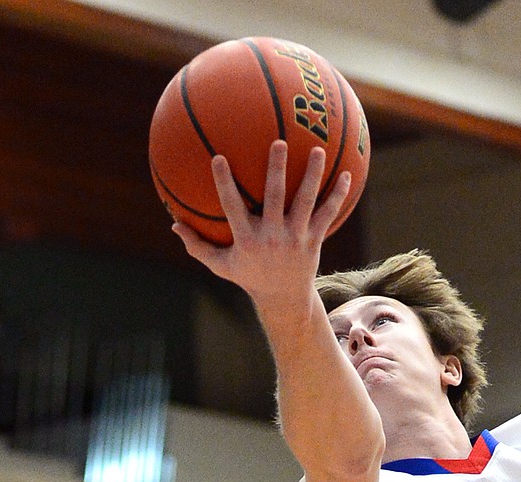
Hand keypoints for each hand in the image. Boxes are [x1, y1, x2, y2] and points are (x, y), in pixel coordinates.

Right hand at [171, 140, 351, 309]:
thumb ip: (198, 245)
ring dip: (312, 175)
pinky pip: (327, 215)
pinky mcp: (313, 241)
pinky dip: (337, 196)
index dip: (225, 183)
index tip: (219, 158)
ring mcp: (295, 238)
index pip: (232, 207)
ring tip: (317, 150)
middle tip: (278, 143)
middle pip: (274, 198)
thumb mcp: (222, 266)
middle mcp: (272, 237)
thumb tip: (173, 224)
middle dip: (276, 170)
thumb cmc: (250, 278)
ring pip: (305, 202)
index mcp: (247, 239)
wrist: (284, 300)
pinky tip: (347, 176)